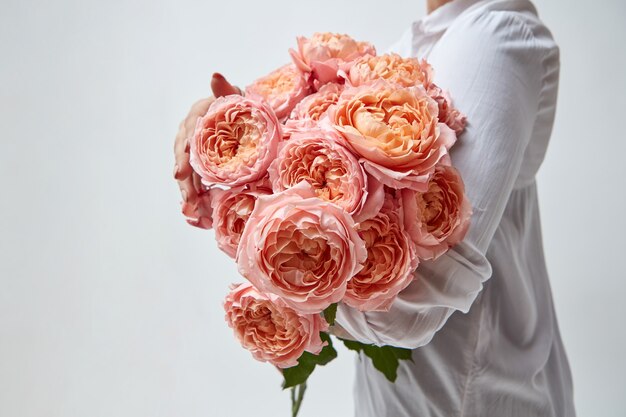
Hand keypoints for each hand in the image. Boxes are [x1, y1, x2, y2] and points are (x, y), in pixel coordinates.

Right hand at [173, 73, 240, 227]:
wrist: (246, 119)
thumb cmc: (242, 108)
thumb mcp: (237, 99)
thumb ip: (226, 91)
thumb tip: (215, 75)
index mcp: (198, 117)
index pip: (188, 132)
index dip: (184, 150)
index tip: (182, 167)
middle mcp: (190, 134)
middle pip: (183, 157)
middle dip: (184, 177)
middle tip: (185, 194)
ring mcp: (193, 151)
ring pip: (186, 173)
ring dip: (188, 192)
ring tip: (190, 209)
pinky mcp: (199, 166)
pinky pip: (194, 182)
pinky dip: (196, 197)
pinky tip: (197, 214)